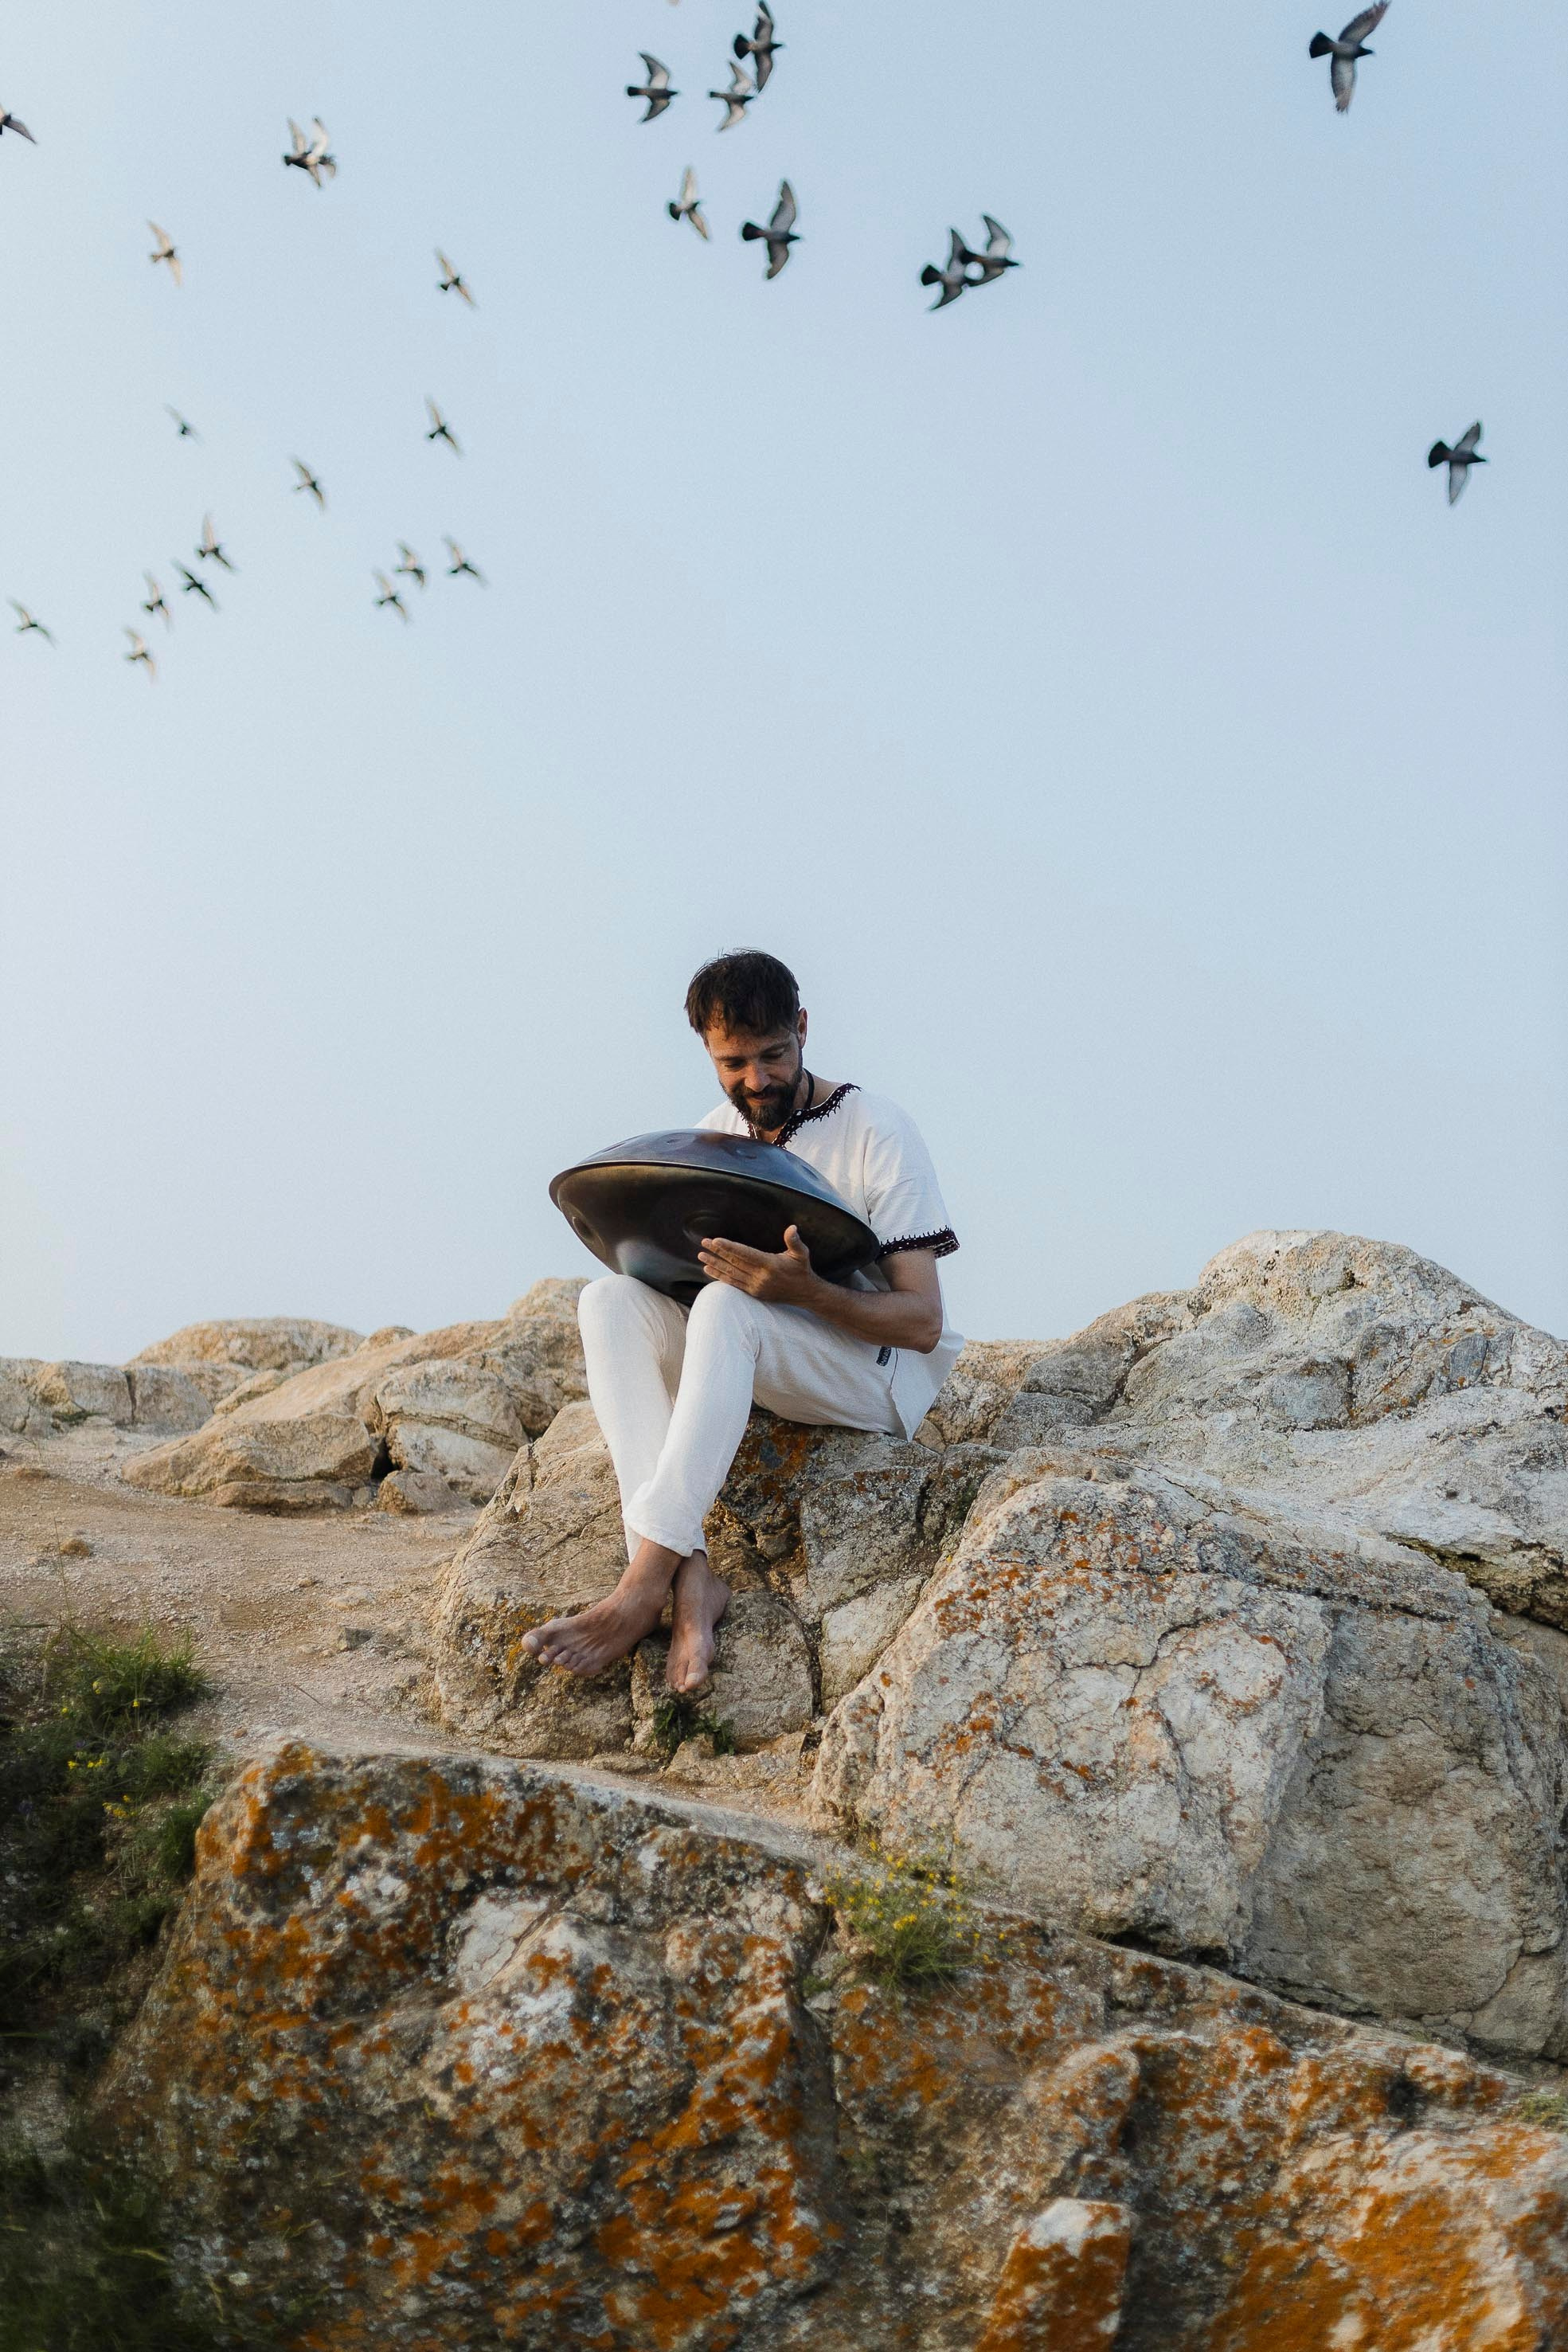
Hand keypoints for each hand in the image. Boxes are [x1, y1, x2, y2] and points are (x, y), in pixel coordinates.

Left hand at [698, 1224, 819, 1304]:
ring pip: (731, 1273)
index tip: (715, 1241)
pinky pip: (733, 1283)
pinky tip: (709, 1270)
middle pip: (734, 1262)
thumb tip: (793, 1227)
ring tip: (701, 1256)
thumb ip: (794, 1241)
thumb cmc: (801, 1269)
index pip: (745, 1254)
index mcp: (769, 1264)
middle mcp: (760, 1277)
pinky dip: (720, 1277)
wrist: (804, 1293)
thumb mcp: (801, 1254)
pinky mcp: (753, 1292)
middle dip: (717, 1252)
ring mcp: (756, 1286)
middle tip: (703, 1243)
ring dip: (715, 1264)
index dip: (729, 1247)